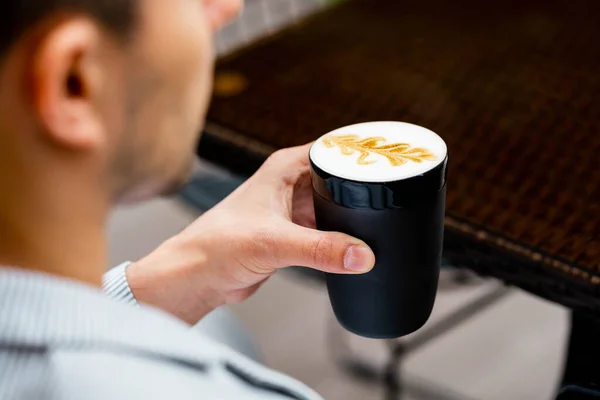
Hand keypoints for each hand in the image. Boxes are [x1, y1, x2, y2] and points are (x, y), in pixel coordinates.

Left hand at [127, 143, 374, 323]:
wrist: (197, 277)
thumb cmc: (215, 246)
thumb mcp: (274, 243)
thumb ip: (321, 249)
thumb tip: (361, 255)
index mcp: (283, 168)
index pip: (332, 150)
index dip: (362, 154)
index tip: (392, 161)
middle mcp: (289, 183)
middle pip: (339, 178)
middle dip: (363, 189)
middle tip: (395, 195)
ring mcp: (293, 209)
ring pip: (335, 207)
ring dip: (353, 216)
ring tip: (383, 222)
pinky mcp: (293, 234)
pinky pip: (327, 231)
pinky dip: (342, 237)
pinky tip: (358, 244)